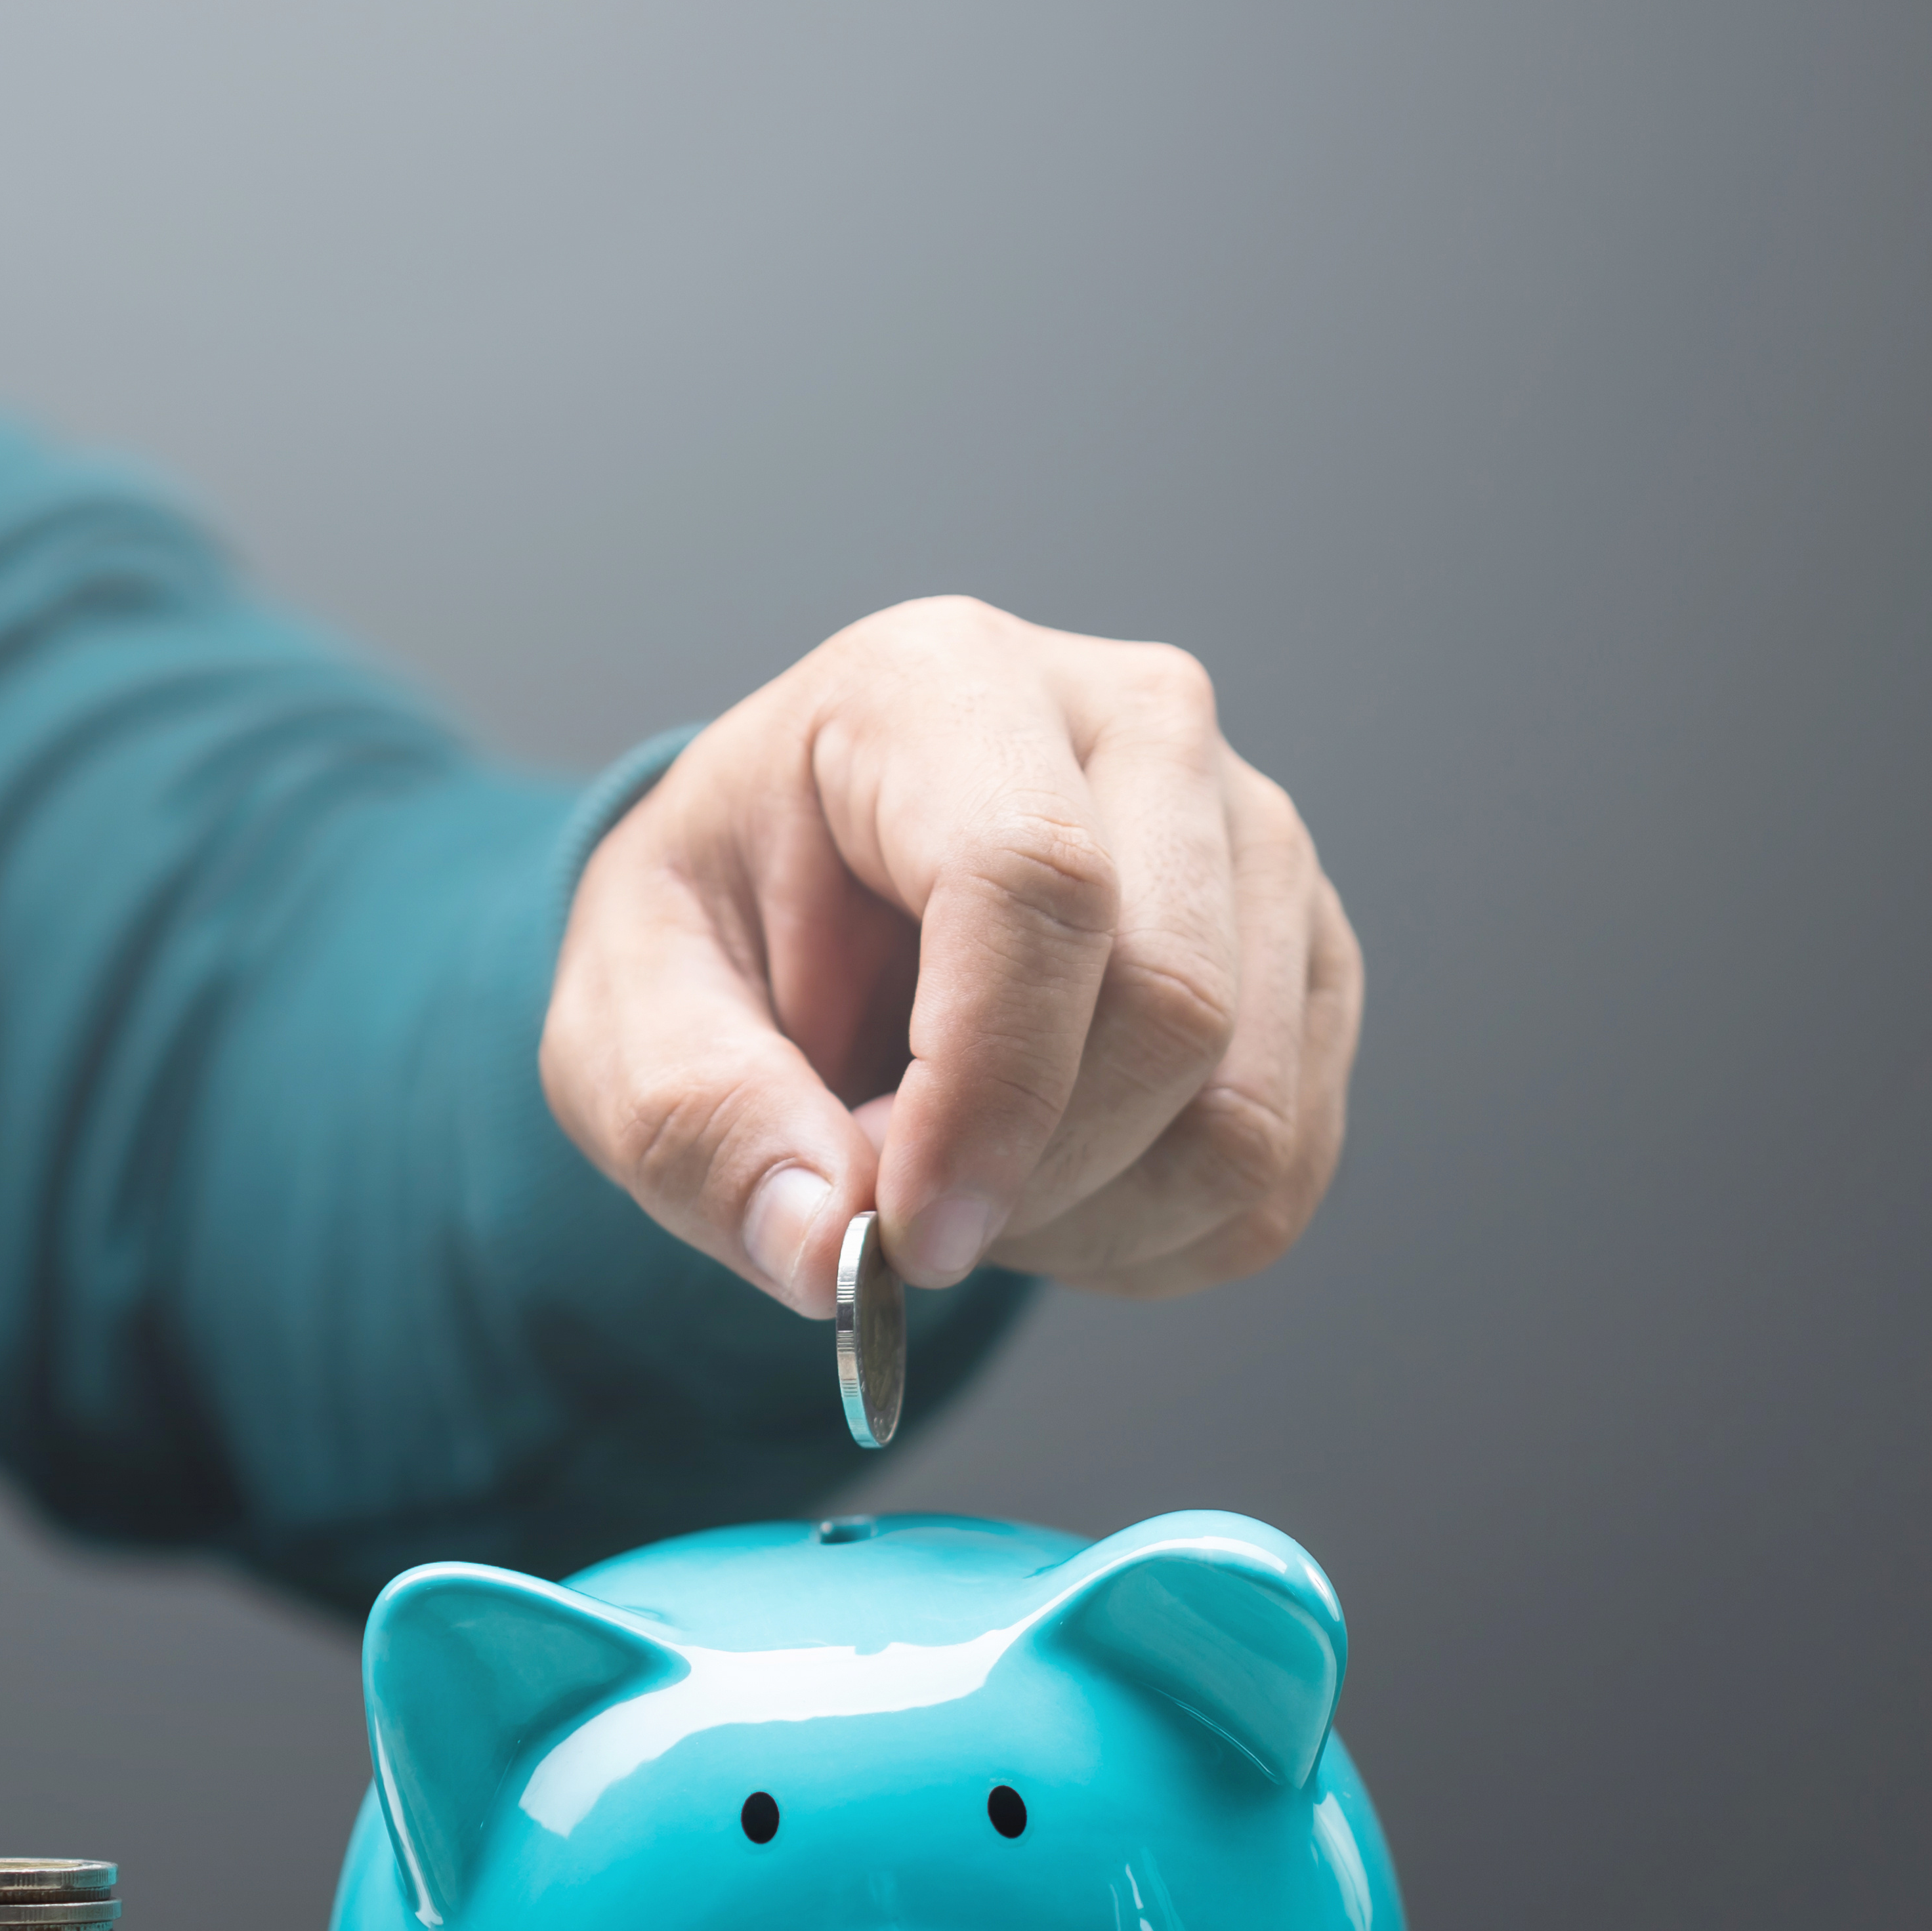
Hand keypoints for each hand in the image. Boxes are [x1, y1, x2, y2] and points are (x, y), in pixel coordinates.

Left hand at [543, 596, 1361, 1311]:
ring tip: (965, 1180)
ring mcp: (1249, 836)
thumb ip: (699, 1126)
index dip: (986, 1092)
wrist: (799, 911)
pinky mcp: (1304, 957)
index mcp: (943, 683)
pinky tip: (1047, 1190)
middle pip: (1171, 1006)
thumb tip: (826, 1246)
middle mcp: (1137, 723)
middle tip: (899, 1205)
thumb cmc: (722, 935)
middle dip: (1027, 1173)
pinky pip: (1280, 1172)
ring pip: (1245, 1111)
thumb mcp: (627, 1021)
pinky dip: (1151, 1238)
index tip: (907, 1236)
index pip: (1034, 882)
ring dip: (1087, 1217)